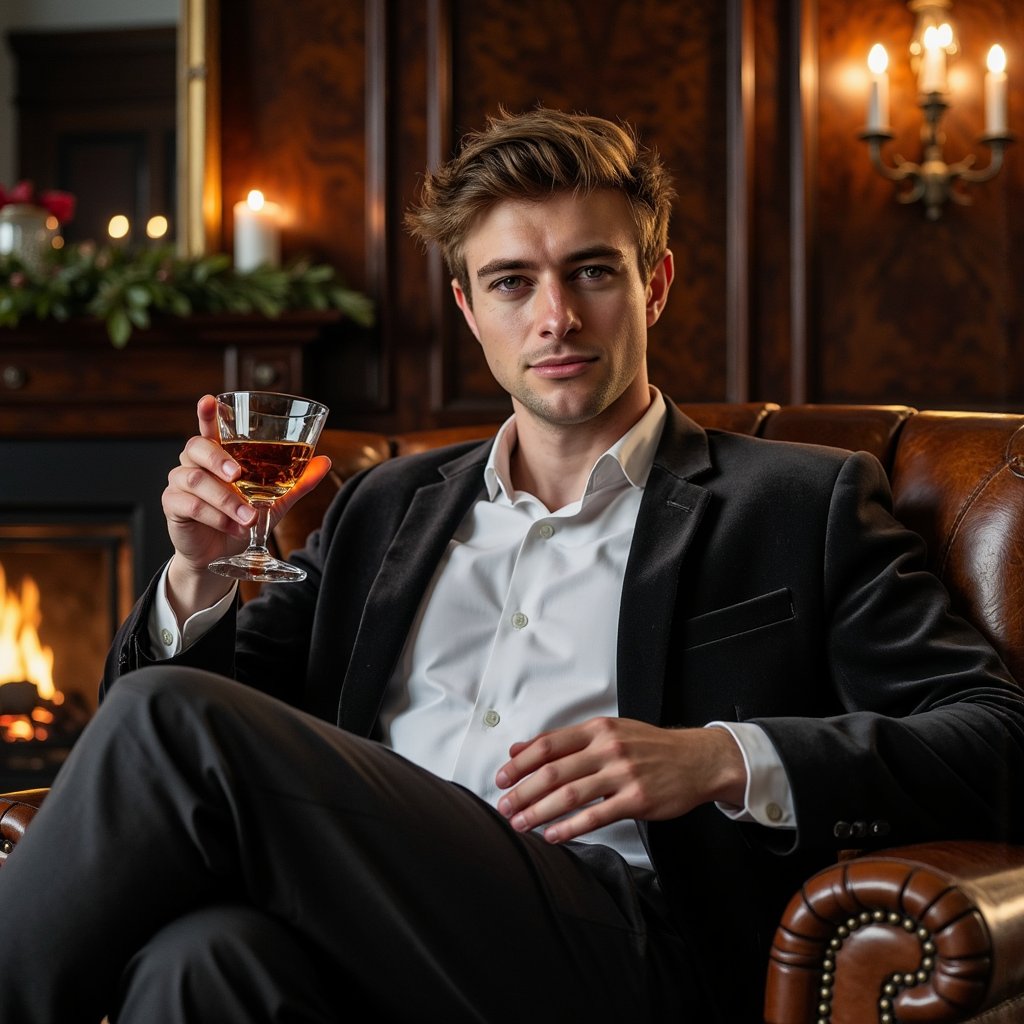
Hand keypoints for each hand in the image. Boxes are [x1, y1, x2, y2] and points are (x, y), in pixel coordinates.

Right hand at [162, 394, 331, 614]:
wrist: (220, 555)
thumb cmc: (242, 519)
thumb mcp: (274, 500)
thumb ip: (297, 481)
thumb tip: (325, 461)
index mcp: (217, 455)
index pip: (209, 428)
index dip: (207, 413)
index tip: (209, 400)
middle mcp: (194, 464)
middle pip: (196, 447)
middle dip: (217, 459)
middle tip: (237, 474)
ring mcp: (180, 484)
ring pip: (196, 480)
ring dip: (226, 499)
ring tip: (249, 518)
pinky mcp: (173, 506)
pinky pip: (191, 506)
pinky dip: (216, 518)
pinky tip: (235, 529)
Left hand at [494, 718, 746, 843]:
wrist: (697, 760)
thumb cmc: (648, 747)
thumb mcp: (609, 732)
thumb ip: (566, 741)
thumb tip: (520, 748)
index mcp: (598, 729)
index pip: (548, 745)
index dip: (520, 763)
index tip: (500, 779)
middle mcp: (608, 748)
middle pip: (554, 772)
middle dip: (523, 792)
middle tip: (504, 807)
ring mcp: (623, 774)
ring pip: (570, 795)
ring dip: (539, 812)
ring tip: (520, 824)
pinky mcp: (637, 799)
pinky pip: (596, 816)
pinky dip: (570, 827)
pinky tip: (552, 835)